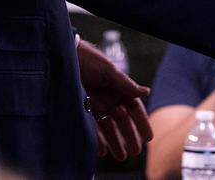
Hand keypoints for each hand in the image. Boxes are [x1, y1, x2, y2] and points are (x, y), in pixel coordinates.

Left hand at [76, 41, 152, 160]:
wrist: (64, 57)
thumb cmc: (89, 59)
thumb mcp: (108, 71)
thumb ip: (126, 84)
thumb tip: (146, 91)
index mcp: (119, 88)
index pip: (134, 109)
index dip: (142, 123)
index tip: (149, 138)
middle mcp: (109, 98)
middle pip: (122, 121)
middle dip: (130, 136)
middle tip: (135, 152)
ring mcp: (96, 104)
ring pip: (108, 127)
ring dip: (115, 141)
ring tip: (120, 157)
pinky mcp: (83, 108)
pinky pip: (92, 126)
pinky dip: (97, 139)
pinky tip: (101, 151)